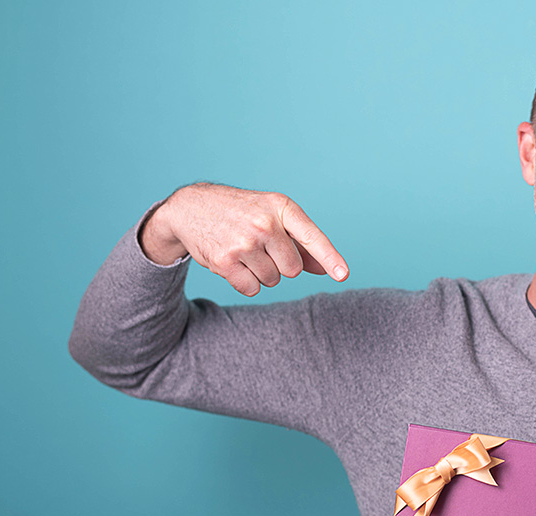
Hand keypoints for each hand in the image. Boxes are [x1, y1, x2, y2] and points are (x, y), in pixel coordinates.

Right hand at [140, 182, 348, 295]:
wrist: (192, 207)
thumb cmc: (243, 212)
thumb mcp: (274, 217)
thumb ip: (301, 243)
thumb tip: (327, 270)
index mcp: (281, 207)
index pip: (311, 236)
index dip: (329, 257)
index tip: (343, 275)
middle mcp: (264, 224)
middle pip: (293, 269)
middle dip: (282, 265)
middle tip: (263, 248)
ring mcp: (243, 243)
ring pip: (273, 280)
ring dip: (263, 273)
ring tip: (246, 251)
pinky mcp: (225, 261)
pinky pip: (252, 289)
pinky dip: (247, 283)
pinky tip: (234, 262)